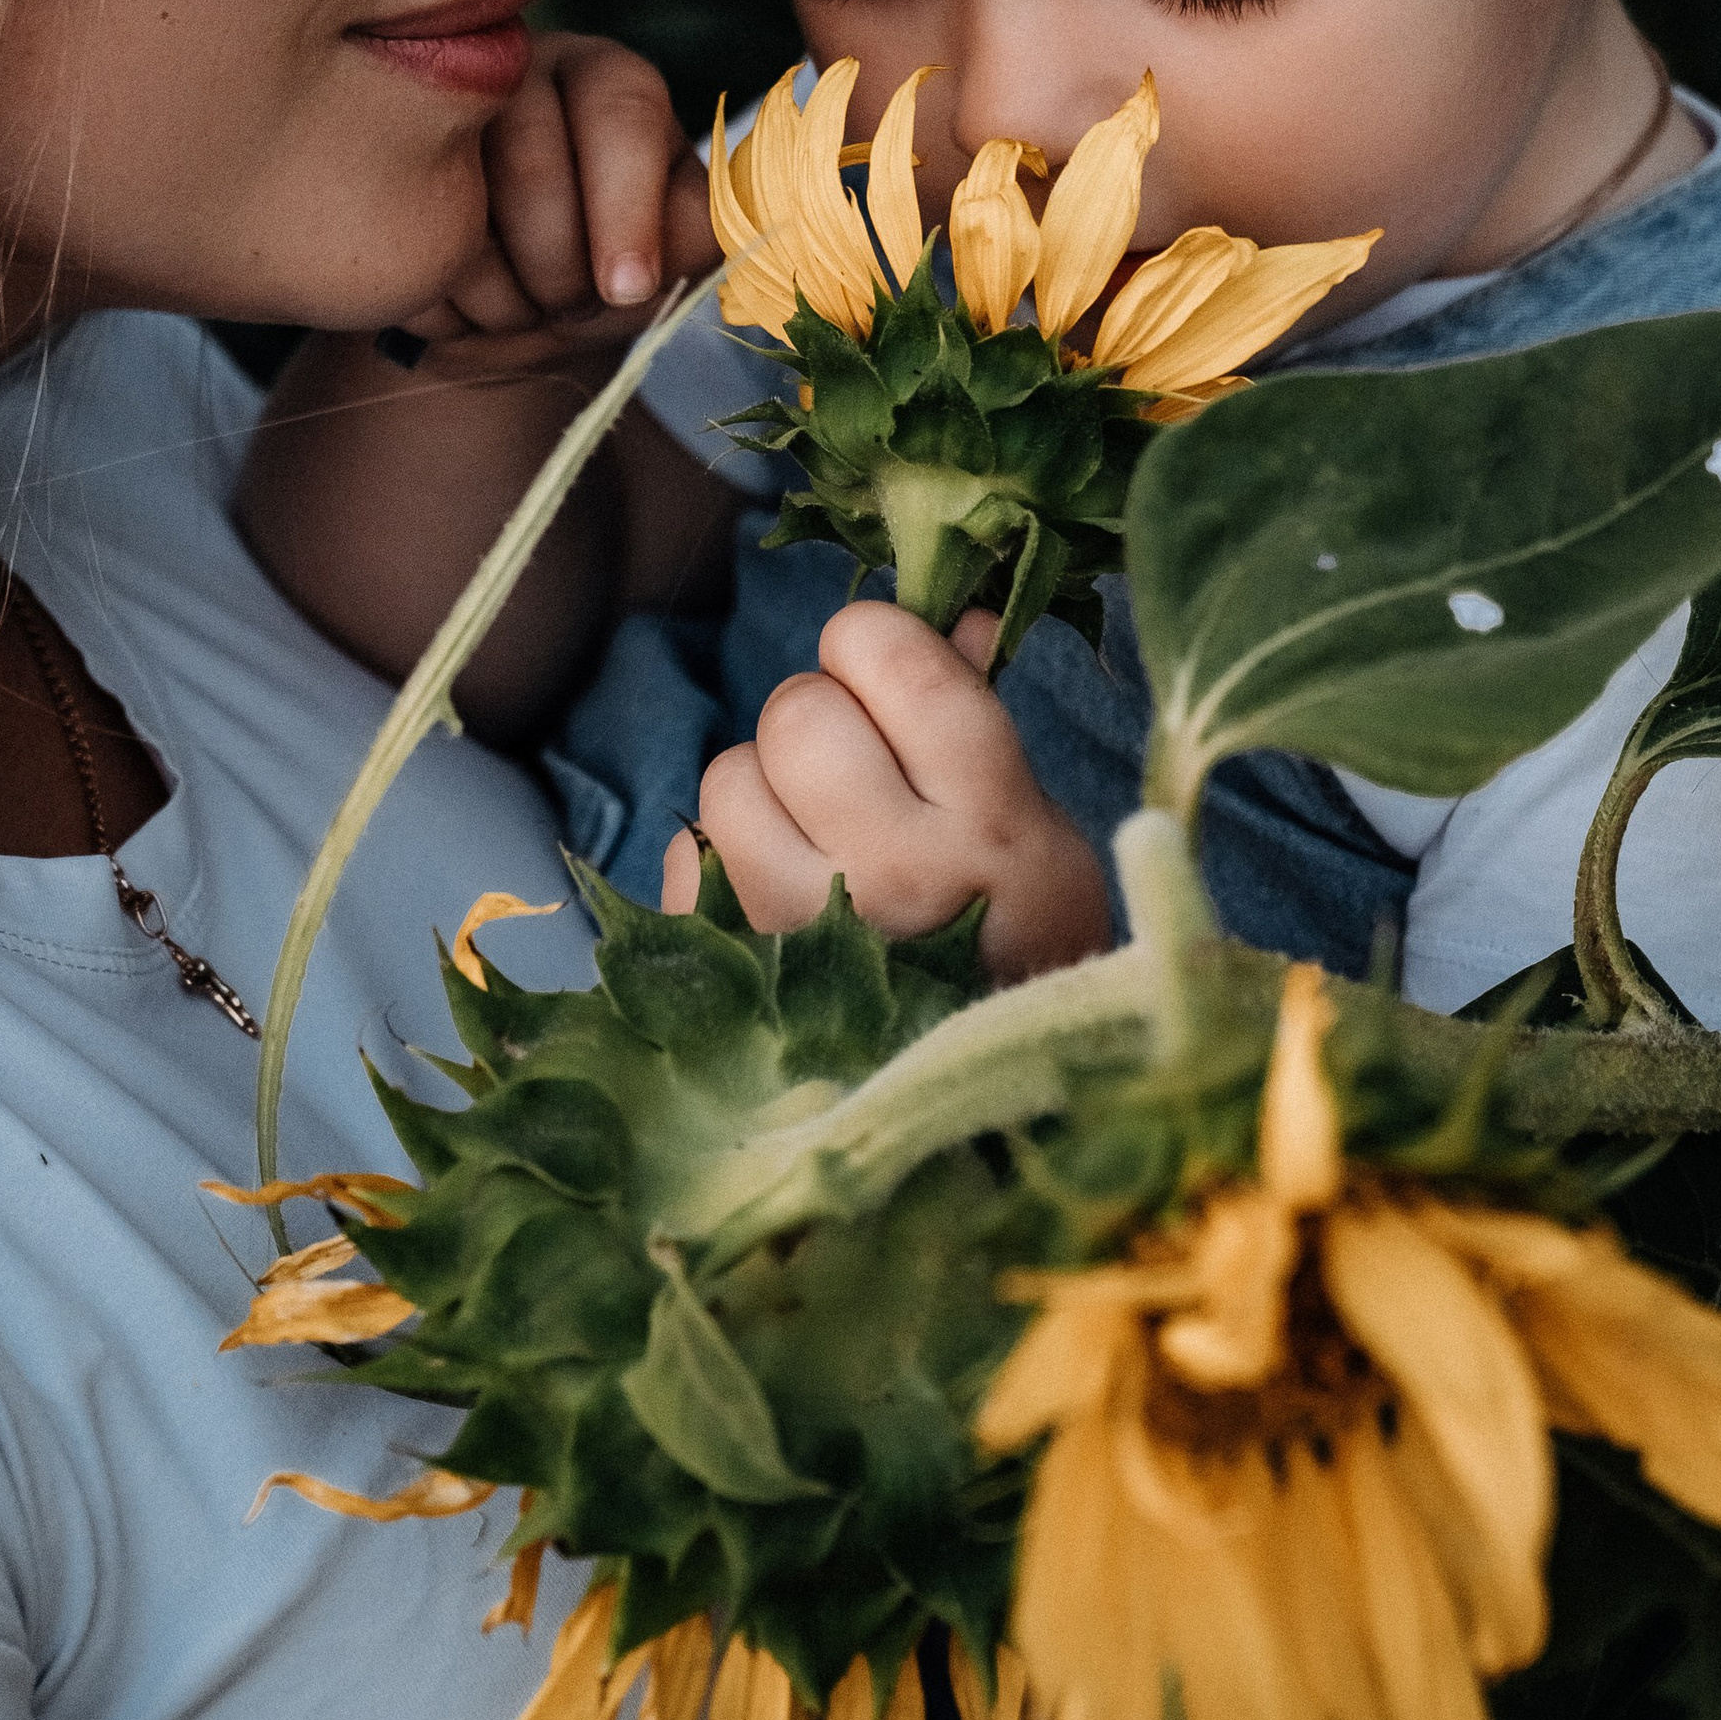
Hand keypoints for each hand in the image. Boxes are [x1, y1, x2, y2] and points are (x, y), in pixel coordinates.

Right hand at [400, 33, 716, 383]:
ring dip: (498, 295)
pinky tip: (462, 307)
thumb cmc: (615, 272)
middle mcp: (519, 70)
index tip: (627, 289)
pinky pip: (395, 245)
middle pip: (531, 160)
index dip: (624, 207)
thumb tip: (739, 225)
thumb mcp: (676, 255)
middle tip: (571, 311)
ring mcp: (431, 116)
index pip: (621, 111)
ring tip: (520, 313)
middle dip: (556, 269)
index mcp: (611, 81)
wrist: (520, 310)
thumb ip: (704, 230)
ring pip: (455, 205)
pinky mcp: (370, 170)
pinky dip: (437, 304)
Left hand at [661, 601, 1112, 982]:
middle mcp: (897, 876)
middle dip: (816, 716)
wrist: (984, 1103)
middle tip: (848, 764)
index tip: (883, 672)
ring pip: (728, 778)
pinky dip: (718, 859)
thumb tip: (946, 616)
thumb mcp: (1036, 830)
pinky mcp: (731, 976)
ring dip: (762, 789)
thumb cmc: (1013, 940)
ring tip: (811, 835)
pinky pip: (684, 855)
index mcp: (991, 824)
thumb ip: (979, 722)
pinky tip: (774, 891)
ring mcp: (804, 934)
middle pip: (796, 714)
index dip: (872, 643)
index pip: (895, 663)